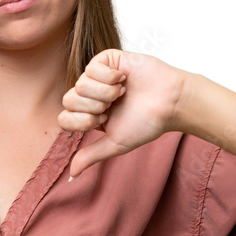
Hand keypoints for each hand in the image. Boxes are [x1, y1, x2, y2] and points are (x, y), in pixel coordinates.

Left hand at [58, 49, 188, 179]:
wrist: (170, 102)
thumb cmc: (147, 122)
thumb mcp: (116, 143)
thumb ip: (91, 156)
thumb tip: (71, 175)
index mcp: (90, 114)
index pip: (64, 118)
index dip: (83, 121)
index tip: (105, 121)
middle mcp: (90, 94)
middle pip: (69, 100)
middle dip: (94, 107)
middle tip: (114, 106)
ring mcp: (97, 76)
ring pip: (80, 84)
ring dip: (106, 92)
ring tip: (123, 93)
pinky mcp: (106, 59)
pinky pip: (92, 68)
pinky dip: (110, 77)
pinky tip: (124, 79)